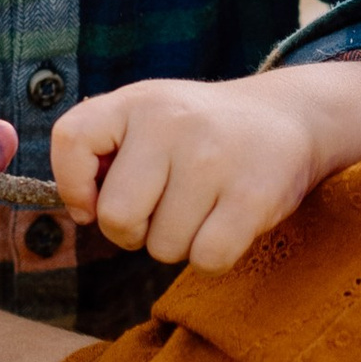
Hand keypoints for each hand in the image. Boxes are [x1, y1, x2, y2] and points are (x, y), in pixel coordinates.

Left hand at [50, 59, 360, 272]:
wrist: (289, 117)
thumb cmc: (201, 132)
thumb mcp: (147, 117)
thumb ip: (102, 152)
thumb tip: (82, 210)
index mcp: (137, 101)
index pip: (71, 140)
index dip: (73, 186)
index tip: (94, 199)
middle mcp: (172, 122)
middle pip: (117, 218)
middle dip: (133, 232)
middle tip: (161, 211)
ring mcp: (214, 159)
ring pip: (164, 247)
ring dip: (179, 243)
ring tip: (203, 208)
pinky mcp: (252, 196)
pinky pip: (207, 260)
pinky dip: (214, 257)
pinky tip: (226, 224)